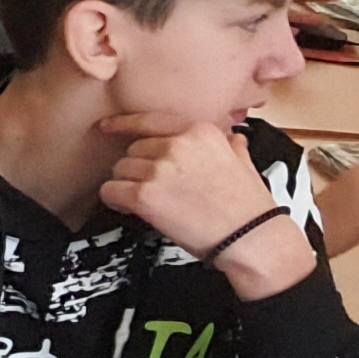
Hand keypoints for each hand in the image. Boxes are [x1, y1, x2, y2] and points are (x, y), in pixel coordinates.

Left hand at [97, 116, 318, 298]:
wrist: (250, 236)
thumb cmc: (248, 206)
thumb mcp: (244, 162)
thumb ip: (231, 146)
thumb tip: (233, 139)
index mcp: (200, 132)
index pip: (149, 120)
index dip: (124, 124)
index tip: (108, 127)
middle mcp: (177, 145)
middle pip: (133, 149)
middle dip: (139, 168)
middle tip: (154, 186)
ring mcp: (159, 169)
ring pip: (119, 169)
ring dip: (127, 184)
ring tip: (149, 200)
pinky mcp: (144, 196)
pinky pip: (110, 190)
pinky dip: (114, 200)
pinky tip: (129, 208)